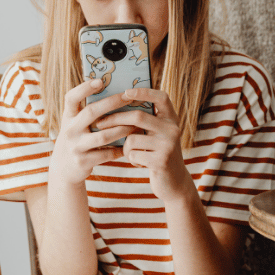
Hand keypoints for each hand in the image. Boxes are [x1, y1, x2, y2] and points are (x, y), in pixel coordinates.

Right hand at [50, 79, 134, 185]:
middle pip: (91, 112)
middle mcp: (69, 130)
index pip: (71, 98)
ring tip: (136, 123)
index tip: (100, 80)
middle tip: (129, 96)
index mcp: (68, 117)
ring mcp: (76, 146)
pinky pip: (107, 154)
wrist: (63, 169)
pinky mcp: (83, 161)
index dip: (84, 88)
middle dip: (112, 103)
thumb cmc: (76, 139)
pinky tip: (130, 144)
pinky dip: (120, 149)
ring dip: (122, 128)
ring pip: (103, 135)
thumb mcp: (75, 124)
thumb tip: (112, 91)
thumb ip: (87, 111)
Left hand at [95, 87, 189, 202]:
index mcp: (172, 119)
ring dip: (125, 147)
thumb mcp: (158, 134)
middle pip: (138, 116)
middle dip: (115, 119)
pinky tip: (140, 163)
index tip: (126, 91)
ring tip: (132, 152)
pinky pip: (133, 154)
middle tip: (99, 123)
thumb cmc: (159, 153)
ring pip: (132, 138)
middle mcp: (173, 129)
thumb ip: (147, 120)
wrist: (174, 182)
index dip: (144, 91)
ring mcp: (168, 145)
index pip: (161, 97)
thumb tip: (117, 104)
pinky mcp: (161, 161)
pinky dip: (131, 159)